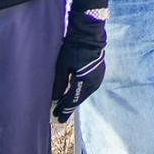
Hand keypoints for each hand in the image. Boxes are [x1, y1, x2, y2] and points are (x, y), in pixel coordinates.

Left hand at [53, 7, 107, 122]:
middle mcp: (94, 83)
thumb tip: (55, 98)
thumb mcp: (62, 66)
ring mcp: (98, 79)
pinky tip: (72, 93)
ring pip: (84, 94)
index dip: (64, 111)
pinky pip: (88, 87)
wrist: (89, 34)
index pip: (72, 101)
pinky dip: (79, 91)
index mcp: (85, 82)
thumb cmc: (73, 48)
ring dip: (73, 99)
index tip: (57, 119)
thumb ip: (59, 84)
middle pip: (79, 99)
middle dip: (68, 107)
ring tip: (63, 105)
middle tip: (58, 115)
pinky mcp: (99, 73)